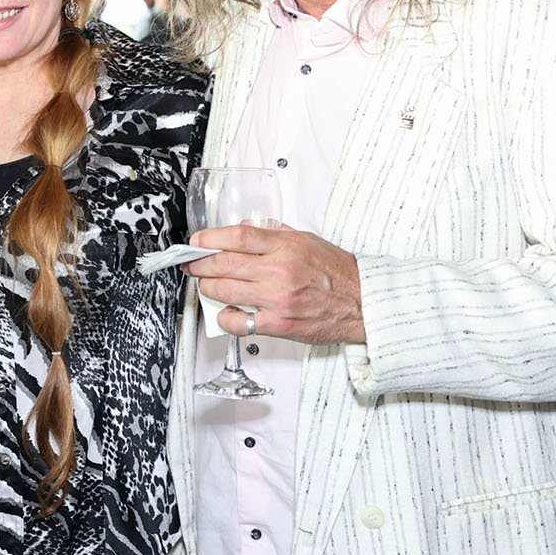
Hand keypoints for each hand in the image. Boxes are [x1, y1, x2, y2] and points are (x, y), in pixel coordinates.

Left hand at [186, 223, 366, 345]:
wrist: (364, 303)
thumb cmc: (338, 273)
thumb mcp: (307, 240)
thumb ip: (274, 234)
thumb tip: (245, 230)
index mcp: (286, 246)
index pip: (237, 236)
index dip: (209, 238)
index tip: (197, 241)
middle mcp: (279, 270)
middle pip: (223, 263)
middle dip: (199, 263)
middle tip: (192, 264)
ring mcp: (277, 298)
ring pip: (224, 290)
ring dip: (208, 287)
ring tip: (207, 285)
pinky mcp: (278, 324)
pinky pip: (238, 322)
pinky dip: (226, 317)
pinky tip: (228, 312)